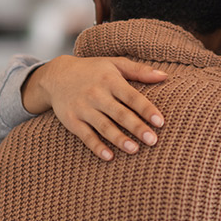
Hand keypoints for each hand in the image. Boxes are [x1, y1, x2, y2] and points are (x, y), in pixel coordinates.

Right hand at [21, 55, 167, 160]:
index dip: (146, 109)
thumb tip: (165, 76)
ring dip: (119, 139)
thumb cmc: (93, 70)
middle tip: (153, 140)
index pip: (132, 96)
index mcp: (110, 80)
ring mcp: (82, 108)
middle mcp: (96, 94)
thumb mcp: (115, 64)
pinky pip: (85, 135)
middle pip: (120, 113)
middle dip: (136, 127)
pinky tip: (109, 156)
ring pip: (103, 126)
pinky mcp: (71, 120)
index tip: (161, 122)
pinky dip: (96, 146)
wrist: (55, 75)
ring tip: (135, 150)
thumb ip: (140, 71)